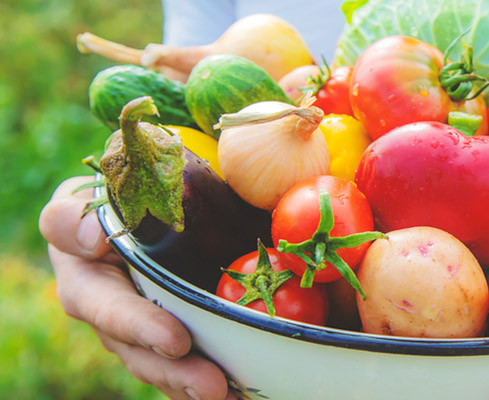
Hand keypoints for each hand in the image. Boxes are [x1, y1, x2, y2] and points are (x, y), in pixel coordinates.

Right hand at [39, 176, 233, 399]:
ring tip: (229, 394)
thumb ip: (75, 216)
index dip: (139, 326)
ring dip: (194, 383)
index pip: (105, 308)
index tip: (176, 340)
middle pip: (139, 352)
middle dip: (176, 371)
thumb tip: (91, 238)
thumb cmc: (115, 198)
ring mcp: (137, 332)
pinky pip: (183, 367)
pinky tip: (241, 393)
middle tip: (213, 385)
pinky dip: (209, 382)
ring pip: (161, 366)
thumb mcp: (89, 196)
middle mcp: (109, 315)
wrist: (138, 205)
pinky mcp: (166, 338)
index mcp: (86, 280)